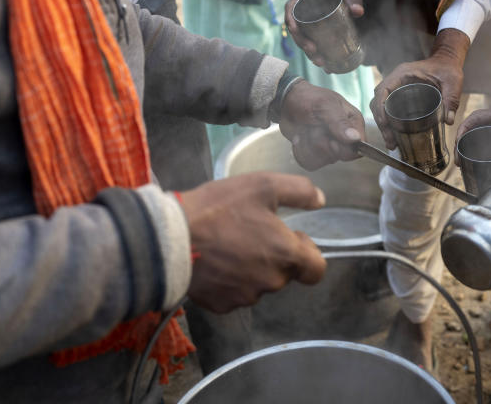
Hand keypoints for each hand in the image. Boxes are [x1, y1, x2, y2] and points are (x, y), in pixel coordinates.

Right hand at [180, 172, 326, 313]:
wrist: (169, 239)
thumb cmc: (220, 210)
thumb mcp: (263, 186)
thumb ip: (299, 191)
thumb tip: (320, 200)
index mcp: (286, 256)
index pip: (317, 270)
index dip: (308, 253)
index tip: (291, 238)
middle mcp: (271, 282)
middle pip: (285, 273)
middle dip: (275, 255)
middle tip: (251, 233)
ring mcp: (244, 297)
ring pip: (259, 284)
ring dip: (252, 268)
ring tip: (229, 244)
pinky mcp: (220, 305)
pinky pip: (233, 294)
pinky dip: (229, 281)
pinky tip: (214, 262)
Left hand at [274, 80, 365, 169]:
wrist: (287, 103)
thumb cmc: (309, 98)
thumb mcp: (325, 105)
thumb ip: (340, 122)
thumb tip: (355, 139)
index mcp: (353, 123)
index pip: (357, 147)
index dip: (342, 146)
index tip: (330, 138)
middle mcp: (345, 138)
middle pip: (337, 155)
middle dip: (321, 142)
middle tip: (313, 126)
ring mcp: (330, 148)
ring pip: (322, 160)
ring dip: (308, 145)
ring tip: (305, 129)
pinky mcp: (317, 155)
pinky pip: (310, 163)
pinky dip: (301, 151)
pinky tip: (299, 138)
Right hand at [284, 0, 363, 71]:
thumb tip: (358, 12)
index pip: (291, 8)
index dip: (291, 22)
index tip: (296, 32)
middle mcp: (304, 6)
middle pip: (297, 27)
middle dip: (303, 44)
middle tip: (315, 54)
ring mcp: (309, 17)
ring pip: (304, 36)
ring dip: (310, 52)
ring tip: (321, 63)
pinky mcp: (317, 25)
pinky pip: (313, 39)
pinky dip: (318, 51)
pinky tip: (326, 64)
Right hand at [370, 28, 469, 149]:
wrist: (446, 61)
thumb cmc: (448, 68)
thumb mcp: (452, 82)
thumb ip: (452, 99)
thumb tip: (448, 121)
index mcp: (402, 74)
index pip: (382, 90)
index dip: (380, 108)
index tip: (385, 124)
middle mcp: (395, 80)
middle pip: (378, 101)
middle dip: (381, 122)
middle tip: (390, 142)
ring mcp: (396, 86)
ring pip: (380, 106)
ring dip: (383, 124)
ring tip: (392, 143)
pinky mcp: (399, 93)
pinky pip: (387, 106)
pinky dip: (388, 121)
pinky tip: (395, 135)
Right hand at [457, 100, 490, 178]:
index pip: (475, 118)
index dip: (463, 130)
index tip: (457, 145)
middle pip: (473, 125)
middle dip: (462, 140)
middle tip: (459, 159)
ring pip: (480, 131)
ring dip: (470, 144)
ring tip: (464, 161)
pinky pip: (488, 136)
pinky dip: (480, 146)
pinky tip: (478, 159)